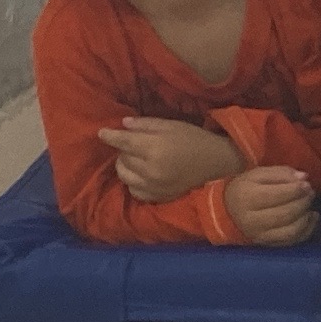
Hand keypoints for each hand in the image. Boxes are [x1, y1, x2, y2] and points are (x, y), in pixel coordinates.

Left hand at [101, 115, 244, 200]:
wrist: (219, 164)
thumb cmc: (196, 140)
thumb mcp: (172, 125)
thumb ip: (146, 125)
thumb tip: (123, 124)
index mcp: (155, 148)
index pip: (123, 142)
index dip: (110, 136)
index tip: (102, 133)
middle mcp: (151, 170)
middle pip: (122, 159)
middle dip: (123, 150)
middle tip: (132, 144)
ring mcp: (154, 186)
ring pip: (125, 177)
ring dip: (125, 167)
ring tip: (134, 160)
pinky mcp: (159, 197)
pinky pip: (135, 191)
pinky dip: (134, 182)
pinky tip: (142, 175)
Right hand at [223, 165, 320, 245]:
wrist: (227, 212)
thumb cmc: (245, 189)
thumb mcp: (257, 175)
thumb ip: (280, 173)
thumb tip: (304, 177)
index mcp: (247, 198)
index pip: (276, 195)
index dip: (296, 189)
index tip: (306, 184)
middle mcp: (252, 220)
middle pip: (286, 213)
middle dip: (303, 202)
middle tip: (310, 192)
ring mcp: (260, 235)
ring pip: (291, 230)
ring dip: (306, 217)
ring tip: (309, 204)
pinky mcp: (268, 244)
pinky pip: (292, 241)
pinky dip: (307, 230)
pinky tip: (311, 217)